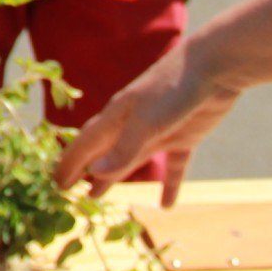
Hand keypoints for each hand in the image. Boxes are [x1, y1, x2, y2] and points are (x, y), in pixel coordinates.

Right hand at [53, 36, 241, 203]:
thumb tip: (95, 173)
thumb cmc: (174, 88)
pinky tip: (167, 205)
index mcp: (117, 117)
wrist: (214, 65)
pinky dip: (169, 185)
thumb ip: (124, 149)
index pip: (86, 144)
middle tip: (67, 191)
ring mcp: (158, 130)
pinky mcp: (184, 136)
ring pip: (130, 160)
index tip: (56, 184)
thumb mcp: (147, 121)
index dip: (70, 163)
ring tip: (98, 197)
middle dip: (84, 170)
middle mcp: (132, 124)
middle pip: (103, 152)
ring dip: (114, 178)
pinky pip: (174, 166)